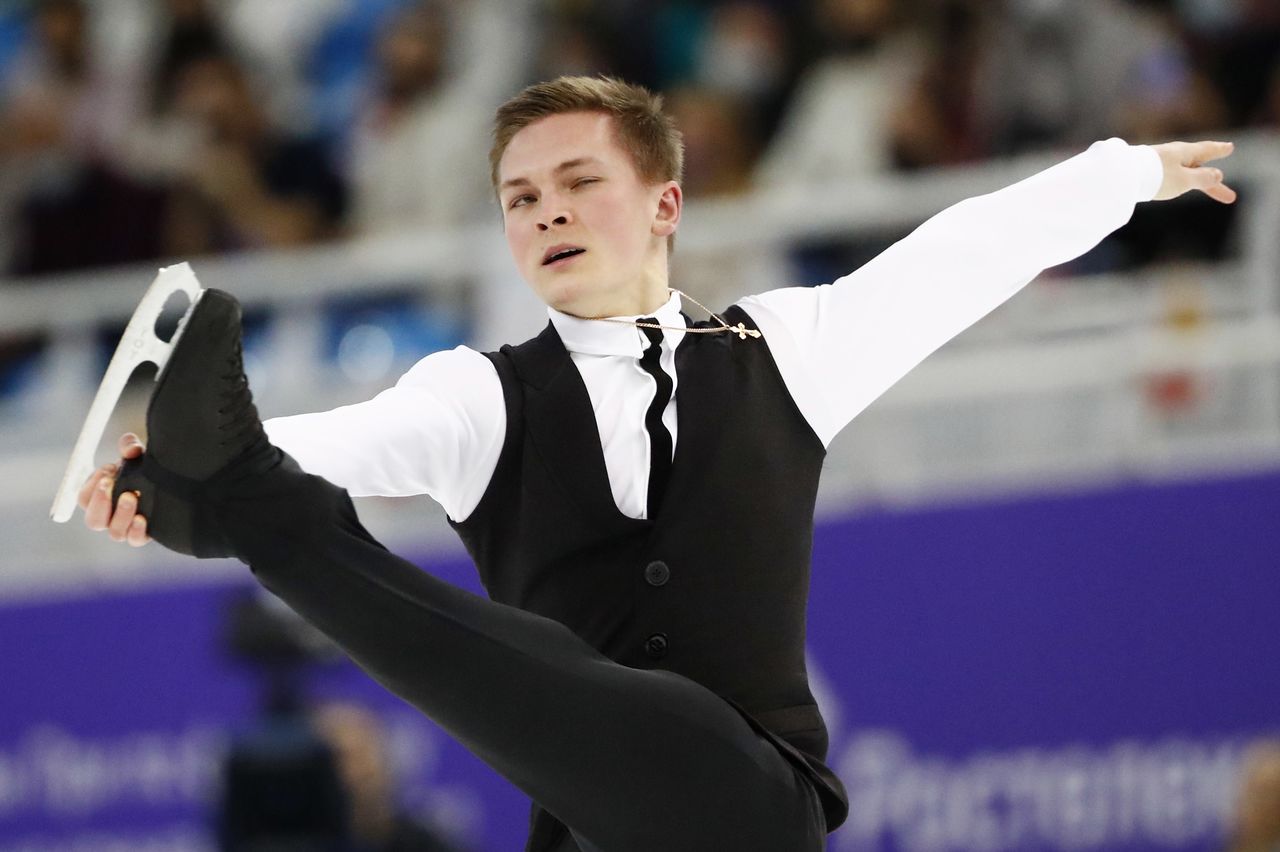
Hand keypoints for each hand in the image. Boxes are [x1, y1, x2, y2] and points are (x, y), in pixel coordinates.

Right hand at [78, 432, 150, 546]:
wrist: (172, 482)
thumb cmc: (145, 467)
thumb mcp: (138, 454)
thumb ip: (130, 446)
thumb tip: (131, 450)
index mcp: (100, 498)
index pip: (84, 499)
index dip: (91, 485)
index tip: (108, 469)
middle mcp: (109, 516)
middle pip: (93, 521)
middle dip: (99, 502)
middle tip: (110, 483)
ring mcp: (126, 527)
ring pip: (114, 532)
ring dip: (120, 514)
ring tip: (130, 496)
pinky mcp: (143, 534)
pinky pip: (135, 540)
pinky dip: (136, 531)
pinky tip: (142, 518)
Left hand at [1152, 140, 1236, 203]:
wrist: (1121, 175)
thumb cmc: (1156, 176)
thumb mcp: (1184, 179)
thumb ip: (1202, 178)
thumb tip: (1218, 175)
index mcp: (1185, 152)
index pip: (1207, 150)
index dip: (1219, 150)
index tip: (1230, 147)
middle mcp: (1173, 154)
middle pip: (1198, 166)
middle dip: (1214, 180)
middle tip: (1229, 196)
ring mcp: (1159, 162)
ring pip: (1184, 172)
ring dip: (1198, 181)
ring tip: (1208, 188)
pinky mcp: (1147, 171)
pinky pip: (1170, 175)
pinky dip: (1181, 180)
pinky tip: (1176, 185)